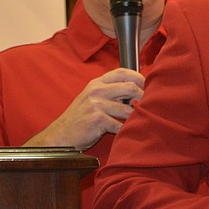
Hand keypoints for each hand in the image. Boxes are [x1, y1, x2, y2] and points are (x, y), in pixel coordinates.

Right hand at [24, 67, 141, 149]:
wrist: (60, 136)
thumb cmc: (80, 118)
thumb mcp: (92, 98)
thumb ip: (110, 91)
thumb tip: (136, 89)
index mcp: (96, 83)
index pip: (122, 72)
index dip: (139, 77)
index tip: (148, 85)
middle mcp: (97, 91)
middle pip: (130, 87)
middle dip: (143, 97)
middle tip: (148, 106)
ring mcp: (96, 104)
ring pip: (128, 109)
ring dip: (135, 117)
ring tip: (137, 122)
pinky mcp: (97, 119)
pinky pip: (120, 125)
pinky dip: (124, 130)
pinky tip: (124, 133)